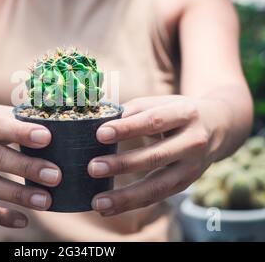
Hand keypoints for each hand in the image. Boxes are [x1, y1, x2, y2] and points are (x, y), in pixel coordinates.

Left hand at [88, 95, 226, 215]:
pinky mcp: (185, 184)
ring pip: (158, 186)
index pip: (154, 122)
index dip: (127, 128)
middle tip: (93, 167)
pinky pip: (156, 197)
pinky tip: (108, 209)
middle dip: (122, 164)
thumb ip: (134, 110)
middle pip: (156, 156)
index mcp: (185, 114)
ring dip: (125, 196)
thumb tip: (101, 121)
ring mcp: (192, 167)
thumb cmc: (178, 112)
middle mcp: (193, 142)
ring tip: (98, 202)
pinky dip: (131, 205)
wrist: (218, 126)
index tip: (100, 134)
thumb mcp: (162, 102)